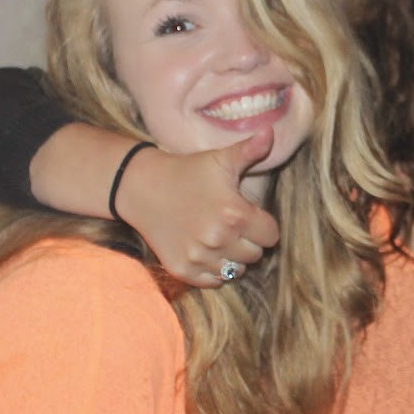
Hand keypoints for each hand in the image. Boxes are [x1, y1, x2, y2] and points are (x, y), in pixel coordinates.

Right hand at [118, 131, 281, 286]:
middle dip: (249, 241)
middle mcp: (218, 240)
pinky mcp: (182, 270)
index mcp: (234, 214)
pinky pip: (213, 281)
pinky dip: (213, 270)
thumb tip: (272, 132)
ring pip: (236, 270)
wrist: (141, 186)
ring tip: (218, 236)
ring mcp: (199, 258)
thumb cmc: (187, 171)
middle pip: (255, 255)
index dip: (263, 225)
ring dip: (232, 256)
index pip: (271, 236)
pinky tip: (204, 249)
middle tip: (232, 224)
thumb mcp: (220, 158)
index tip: (249, 214)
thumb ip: (250, 150)